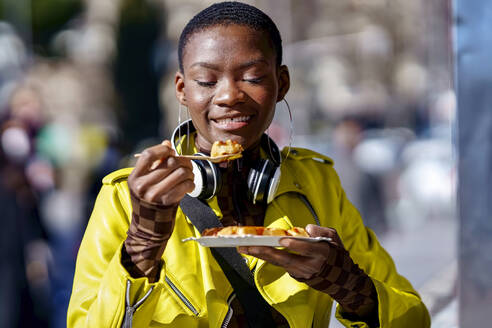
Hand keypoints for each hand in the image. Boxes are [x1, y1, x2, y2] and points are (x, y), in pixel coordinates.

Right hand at [123, 140, 194, 281]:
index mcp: (134, 177)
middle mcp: (142, 185)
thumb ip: (155, 162)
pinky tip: (189, 185)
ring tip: (189, 175)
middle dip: (183, 161)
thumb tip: (167, 144)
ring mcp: (154, 195)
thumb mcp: (146, 181)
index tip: (171, 151)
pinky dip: (191, 183)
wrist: (148, 228)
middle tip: (187, 164)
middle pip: (169, 162)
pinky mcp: (167, 202)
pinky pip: (185, 185)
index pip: (149, 154)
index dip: (164, 150)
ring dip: (189, 172)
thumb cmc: (149, 200)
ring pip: (180, 172)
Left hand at [238, 224, 377, 318]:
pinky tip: (252, 251)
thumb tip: (307, 228)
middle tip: (249, 245)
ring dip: (259, 255)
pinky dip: (264, 257)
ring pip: (277, 263)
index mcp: (321, 252)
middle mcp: (308, 264)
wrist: (339, 277)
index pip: (307, 249)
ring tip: (243, 248)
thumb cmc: (334, 253)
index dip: (295, 245)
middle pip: (284, 258)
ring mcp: (300, 271)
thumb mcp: (334, 238)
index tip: (283, 240)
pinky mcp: (294, 273)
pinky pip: (277, 265)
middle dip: (265, 252)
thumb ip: (322, 230)